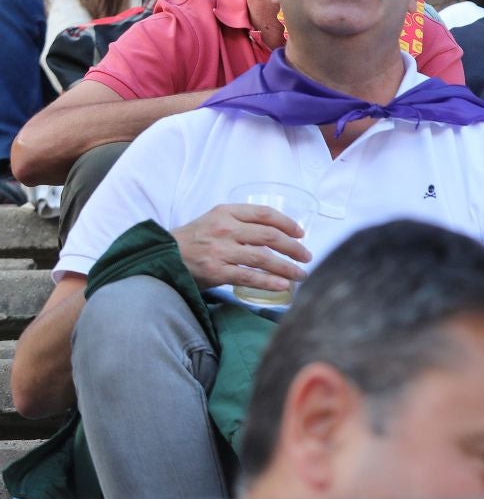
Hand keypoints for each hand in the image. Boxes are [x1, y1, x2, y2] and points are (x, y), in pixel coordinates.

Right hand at [172, 204, 310, 292]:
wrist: (161, 256)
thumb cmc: (193, 239)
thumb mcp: (214, 220)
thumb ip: (240, 223)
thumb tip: (277, 235)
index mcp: (226, 212)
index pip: (265, 213)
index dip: (287, 223)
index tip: (301, 233)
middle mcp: (225, 229)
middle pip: (269, 236)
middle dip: (293, 247)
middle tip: (306, 256)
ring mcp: (220, 250)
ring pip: (263, 258)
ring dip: (287, 267)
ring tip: (301, 274)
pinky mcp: (216, 271)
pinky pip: (249, 277)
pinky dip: (269, 282)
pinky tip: (283, 286)